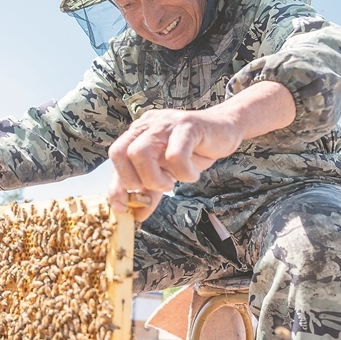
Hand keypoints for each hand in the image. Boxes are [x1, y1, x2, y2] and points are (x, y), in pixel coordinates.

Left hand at [107, 81, 295, 221]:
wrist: (225, 129)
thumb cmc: (194, 150)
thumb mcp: (167, 172)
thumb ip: (150, 191)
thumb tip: (136, 216)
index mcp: (138, 133)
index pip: (115, 156)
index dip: (116, 185)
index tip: (122, 207)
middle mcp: (147, 125)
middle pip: (120, 152)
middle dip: (134, 180)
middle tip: (157, 188)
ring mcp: (166, 123)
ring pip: (141, 152)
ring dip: (154, 178)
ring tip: (172, 182)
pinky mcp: (187, 126)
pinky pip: (175, 155)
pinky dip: (183, 173)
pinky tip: (192, 174)